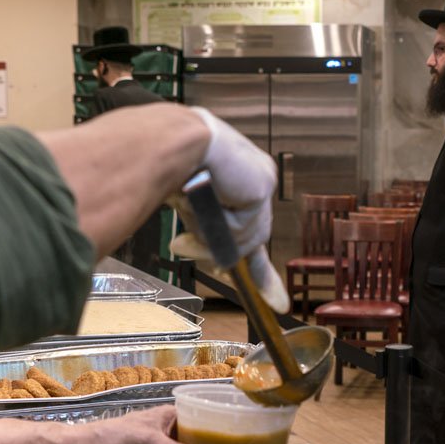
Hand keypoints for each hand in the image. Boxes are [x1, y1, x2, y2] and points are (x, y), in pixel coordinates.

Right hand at [176, 108, 285, 310]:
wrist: (167, 140)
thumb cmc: (166, 164)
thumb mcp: (188, 208)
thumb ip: (202, 233)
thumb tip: (200, 256)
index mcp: (238, 175)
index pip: (253, 225)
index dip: (262, 271)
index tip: (278, 302)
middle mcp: (255, 175)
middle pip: (251, 237)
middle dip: (226, 256)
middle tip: (201, 259)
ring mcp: (261, 181)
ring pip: (244, 239)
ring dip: (210, 235)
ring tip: (188, 207)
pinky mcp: (262, 187)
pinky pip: (240, 230)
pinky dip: (216, 224)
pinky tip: (204, 198)